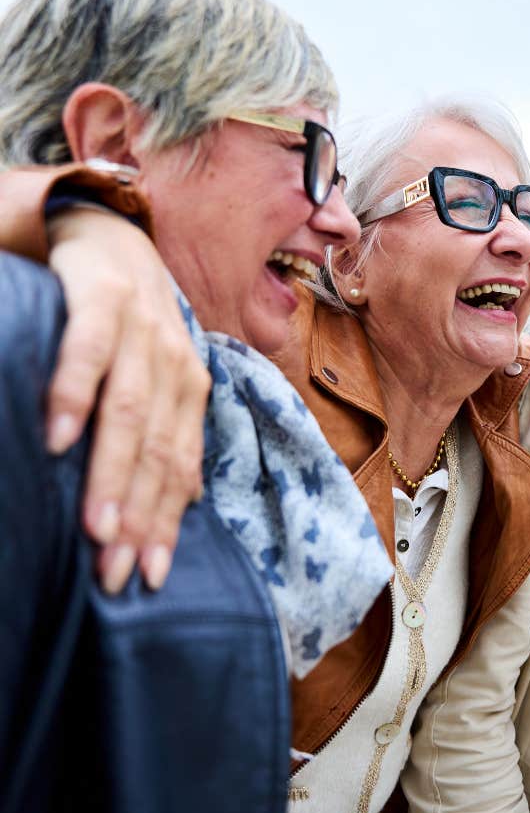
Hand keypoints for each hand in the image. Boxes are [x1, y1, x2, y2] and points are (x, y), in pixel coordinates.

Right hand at [45, 207, 209, 592]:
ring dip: (113, 472)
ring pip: (130, 411)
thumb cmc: (130, 322)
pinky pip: (89, 351)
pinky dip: (74, 395)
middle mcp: (175, 363)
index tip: (151, 578)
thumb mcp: (156, 376)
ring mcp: (143, 330)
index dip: (166, 524)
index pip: (180, 466)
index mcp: (189, 388)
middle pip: (159, 450)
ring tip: (96, 529)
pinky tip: (56, 438)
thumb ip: (166, 430)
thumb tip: (184, 496)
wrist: (111, 234)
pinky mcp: (103, 299)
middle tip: (117, 572)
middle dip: (140, 516)